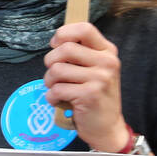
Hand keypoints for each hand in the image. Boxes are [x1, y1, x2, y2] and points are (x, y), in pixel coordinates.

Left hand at [43, 22, 132, 151]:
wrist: (107, 127)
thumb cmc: (94, 95)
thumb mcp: (94, 68)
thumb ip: (80, 53)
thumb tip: (57, 39)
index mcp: (107, 51)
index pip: (84, 28)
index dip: (63, 34)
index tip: (56, 45)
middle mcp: (107, 62)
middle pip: (65, 49)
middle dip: (50, 62)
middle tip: (54, 75)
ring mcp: (100, 79)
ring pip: (57, 70)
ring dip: (49, 81)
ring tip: (57, 89)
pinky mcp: (90, 95)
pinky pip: (56, 89)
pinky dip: (51, 97)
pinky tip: (59, 101)